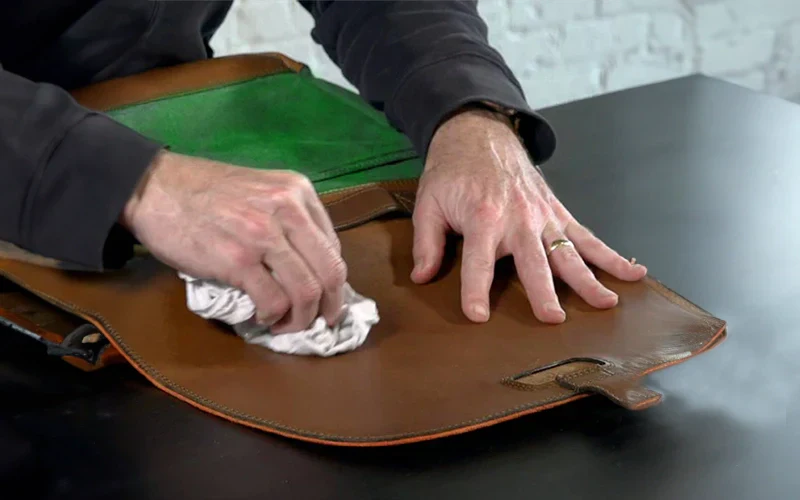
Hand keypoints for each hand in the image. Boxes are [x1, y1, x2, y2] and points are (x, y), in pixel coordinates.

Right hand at [120, 150, 346, 332]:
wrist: (154, 187)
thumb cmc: (206, 192)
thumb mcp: (262, 191)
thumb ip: (289, 219)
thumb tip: (310, 266)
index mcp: (298, 191)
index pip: (333, 247)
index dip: (332, 281)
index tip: (323, 297)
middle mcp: (288, 210)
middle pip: (330, 272)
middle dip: (330, 306)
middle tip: (319, 322)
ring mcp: (264, 235)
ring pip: (307, 292)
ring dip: (302, 319)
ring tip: (287, 324)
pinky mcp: (238, 260)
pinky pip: (273, 301)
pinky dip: (273, 317)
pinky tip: (262, 316)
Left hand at [411, 108, 646, 323]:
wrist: (480, 134)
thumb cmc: (453, 172)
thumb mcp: (429, 203)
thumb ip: (427, 242)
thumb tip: (423, 277)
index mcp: (483, 218)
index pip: (478, 262)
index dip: (476, 290)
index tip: (478, 315)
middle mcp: (518, 219)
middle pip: (533, 261)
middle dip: (544, 291)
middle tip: (553, 317)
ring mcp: (543, 216)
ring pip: (569, 252)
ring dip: (589, 279)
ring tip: (606, 302)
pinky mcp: (558, 213)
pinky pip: (587, 236)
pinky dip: (611, 255)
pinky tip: (633, 273)